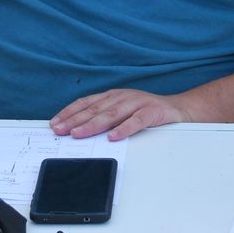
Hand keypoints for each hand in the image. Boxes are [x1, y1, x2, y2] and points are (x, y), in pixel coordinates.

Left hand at [49, 89, 192, 140]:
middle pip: (96, 109)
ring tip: (79, 133)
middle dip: (75, 120)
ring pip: (112, 114)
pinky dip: (124, 128)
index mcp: (113, 96)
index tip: (55, 123)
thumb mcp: (123, 111)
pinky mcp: (152, 112)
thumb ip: (104, 117)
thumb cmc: (147, 112)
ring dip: (94, 124)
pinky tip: (114, 136)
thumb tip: (77, 130)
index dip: (70, 112)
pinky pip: (136, 121)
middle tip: (61, 130)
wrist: (178, 109)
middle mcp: (123, 97)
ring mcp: (137, 103)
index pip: (87, 103)